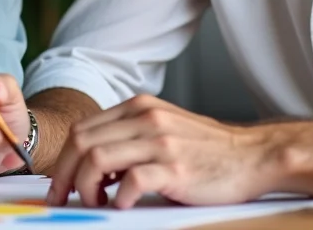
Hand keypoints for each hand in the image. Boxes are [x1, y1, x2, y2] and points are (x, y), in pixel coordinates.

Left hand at [46, 95, 274, 208]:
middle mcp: (146, 118)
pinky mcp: (175, 168)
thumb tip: (90, 164)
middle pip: (82, 142)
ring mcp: (161, 142)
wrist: (252, 156)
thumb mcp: (163, 128)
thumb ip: (129, 136)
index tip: (60, 184)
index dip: (63, 160)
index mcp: (139, 107)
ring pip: (97, 159)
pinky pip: (131, 181)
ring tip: (95, 202)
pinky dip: (119, 198)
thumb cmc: (206, 150)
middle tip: (64, 198)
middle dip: (64, 175)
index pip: (83, 128)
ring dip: (87, 187)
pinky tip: (123, 205)